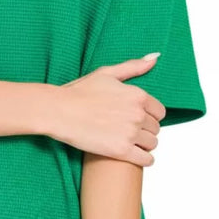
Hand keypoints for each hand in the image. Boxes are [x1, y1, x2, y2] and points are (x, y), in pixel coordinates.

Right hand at [49, 57, 165, 165]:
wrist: (59, 111)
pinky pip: (146, 160)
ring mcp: (130, 133)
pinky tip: (133, 155)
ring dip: (144, 145)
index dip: (148, 115)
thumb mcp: (106, 73)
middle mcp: (138, 114)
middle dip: (145, 130)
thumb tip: (155, 58)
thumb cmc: (79, 92)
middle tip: (128, 129)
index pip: (159, 112)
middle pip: (155, 128)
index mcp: (138, 96)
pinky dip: (143, 159)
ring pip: (152, 144)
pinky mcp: (121, 151)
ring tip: (129, 141)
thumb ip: (133, 66)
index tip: (136, 118)